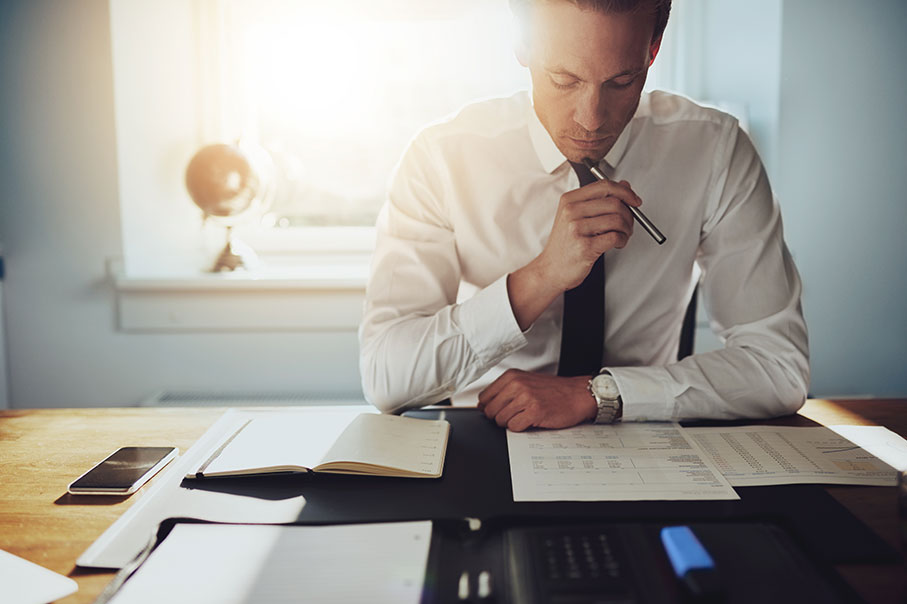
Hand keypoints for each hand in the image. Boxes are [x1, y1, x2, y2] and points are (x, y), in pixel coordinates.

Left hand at [477, 369, 596, 431]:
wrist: (578, 394)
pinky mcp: (534, 412)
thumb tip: (483, 405)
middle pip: (490, 410)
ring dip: (511, 423)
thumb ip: (505, 391)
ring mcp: (525, 398)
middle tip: (514, 415)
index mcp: (512, 376)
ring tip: (525, 417)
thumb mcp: (526, 382)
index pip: (484, 397)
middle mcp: (517, 385)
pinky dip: (520, 428)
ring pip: (500, 420)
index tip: (499, 410)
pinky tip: (531, 421)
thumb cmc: (554, 390)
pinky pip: (514, 427)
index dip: (490, 408)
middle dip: (499, 418)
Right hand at [506, 177, 641, 329]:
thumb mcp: (576, 216)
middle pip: (614, 203)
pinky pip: (615, 237)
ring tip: (622, 235)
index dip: (625, 192)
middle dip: (629, 214)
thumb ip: (599, 199)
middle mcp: (571, 212)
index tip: (634, 200)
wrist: (550, 269)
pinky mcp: (585, 247)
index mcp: (569, 200)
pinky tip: (617, 243)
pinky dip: (622, 240)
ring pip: (617, 220)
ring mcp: (577, 229)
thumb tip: (624, 186)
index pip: (604, 186)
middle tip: (628, 223)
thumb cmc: (564, 245)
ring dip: (626, 229)